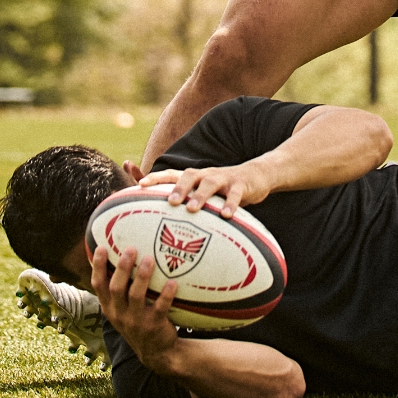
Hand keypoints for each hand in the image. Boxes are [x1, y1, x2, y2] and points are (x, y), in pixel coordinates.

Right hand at [91, 245, 178, 369]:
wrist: (156, 353)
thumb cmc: (138, 321)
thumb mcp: (123, 310)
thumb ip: (121, 289)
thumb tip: (124, 253)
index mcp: (110, 308)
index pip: (99, 286)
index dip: (98, 267)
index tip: (101, 248)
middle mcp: (119, 314)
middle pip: (116, 288)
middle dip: (122, 268)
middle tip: (131, 249)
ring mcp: (136, 321)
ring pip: (136, 296)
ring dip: (142, 277)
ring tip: (149, 259)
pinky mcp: (154, 326)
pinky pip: (160, 308)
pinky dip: (166, 295)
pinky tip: (173, 282)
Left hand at [138, 162, 272, 217]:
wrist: (257, 176)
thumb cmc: (224, 191)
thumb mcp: (205, 193)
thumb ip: (188, 202)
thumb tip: (160, 223)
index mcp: (196, 177)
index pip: (172, 174)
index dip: (156, 177)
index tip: (140, 185)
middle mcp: (207, 175)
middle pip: (190, 175)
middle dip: (178, 187)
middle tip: (170, 202)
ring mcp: (225, 179)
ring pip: (210, 183)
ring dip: (200, 195)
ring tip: (192, 209)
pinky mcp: (242, 185)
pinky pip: (236, 194)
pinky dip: (231, 204)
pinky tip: (227, 216)